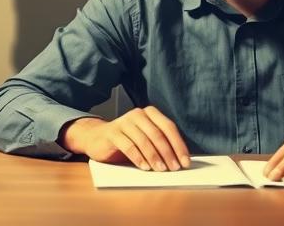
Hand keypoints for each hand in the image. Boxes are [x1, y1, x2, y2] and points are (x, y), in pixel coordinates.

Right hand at [61, 106, 190, 171]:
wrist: (97, 138)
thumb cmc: (127, 140)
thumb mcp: (145, 139)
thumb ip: (160, 145)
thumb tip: (179, 160)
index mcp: (150, 113)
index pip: (169, 127)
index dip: (179, 145)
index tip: (185, 161)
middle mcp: (138, 114)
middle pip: (157, 134)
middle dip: (168, 153)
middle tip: (174, 168)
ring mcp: (124, 122)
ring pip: (144, 140)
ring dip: (154, 157)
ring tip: (161, 170)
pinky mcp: (113, 133)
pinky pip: (129, 146)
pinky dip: (138, 158)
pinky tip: (144, 167)